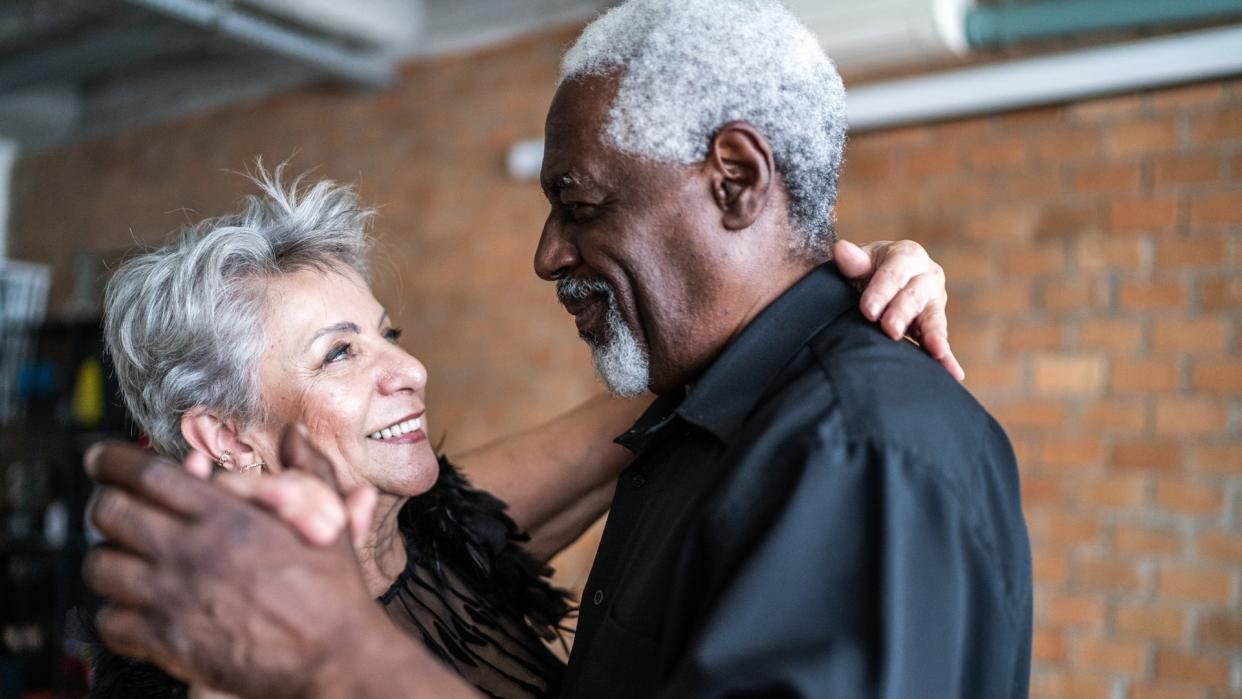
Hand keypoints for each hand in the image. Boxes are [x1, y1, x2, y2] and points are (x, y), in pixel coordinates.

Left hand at [82, 429, 390, 697]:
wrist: (332, 656)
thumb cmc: (331, 590)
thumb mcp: (326, 519)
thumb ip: (308, 470)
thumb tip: (294, 434)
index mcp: (226, 516)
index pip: (146, 473)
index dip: (112, 460)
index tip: (103, 459)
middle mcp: (191, 552)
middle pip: (110, 512)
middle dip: (105, 503)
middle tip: (113, 505)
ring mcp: (173, 598)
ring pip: (101, 566)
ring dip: (109, 557)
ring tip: (125, 557)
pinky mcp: (167, 642)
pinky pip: (109, 621)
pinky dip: (115, 612)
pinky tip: (136, 606)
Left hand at [834, 239, 963, 380]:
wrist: (872, 282)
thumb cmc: (864, 270)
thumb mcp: (858, 261)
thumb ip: (852, 260)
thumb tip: (842, 250)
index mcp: (908, 256)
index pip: (896, 272)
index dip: (882, 290)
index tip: (867, 310)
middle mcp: (927, 277)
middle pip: (916, 295)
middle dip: (903, 313)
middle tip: (889, 330)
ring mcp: (934, 303)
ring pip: (934, 318)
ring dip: (933, 336)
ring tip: (936, 351)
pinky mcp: (935, 327)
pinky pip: (941, 342)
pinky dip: (948, 358)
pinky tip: (954, 373)